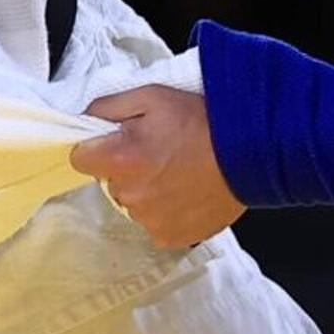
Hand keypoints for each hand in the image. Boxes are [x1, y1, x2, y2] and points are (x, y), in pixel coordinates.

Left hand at [68, 87, 243, 248]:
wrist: (253, 151)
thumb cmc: (203, 120)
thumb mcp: (153, 96)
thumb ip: (108, 107)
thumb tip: (83, 119)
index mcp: (122, 159)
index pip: (80, 158)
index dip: (97, 146)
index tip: (118, 142)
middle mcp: (131, 195)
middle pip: (110, 182)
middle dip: (127, 167)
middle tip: (160, 152)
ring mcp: (151, 221)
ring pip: (134, 203)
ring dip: (148, 190)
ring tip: (179, 172)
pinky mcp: (171, 237)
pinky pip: (155, 224)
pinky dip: (167, 211)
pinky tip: (187, 193)